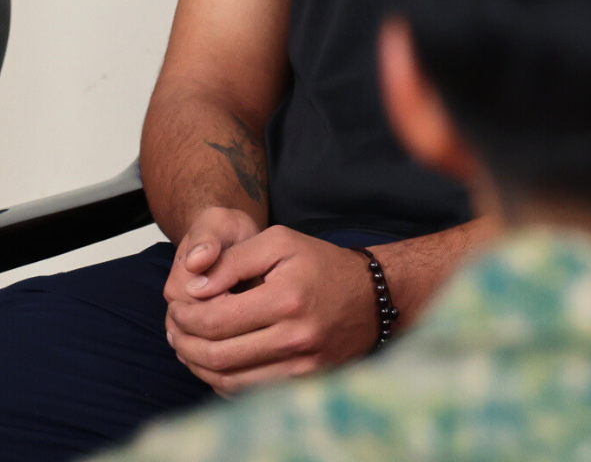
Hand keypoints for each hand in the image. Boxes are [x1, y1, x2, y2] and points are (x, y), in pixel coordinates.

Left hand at [165, 223, 378, 393]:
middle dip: (183, 341)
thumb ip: (234, 259)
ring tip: (185, 343)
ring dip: (195, 364)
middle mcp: (294, 336)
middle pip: (215, 354)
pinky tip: (211, 360)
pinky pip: (245, 391)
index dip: (185, 315)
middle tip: (174, 326)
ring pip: (225, 380)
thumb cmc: (321, 264)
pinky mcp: (302, 382)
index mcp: (287, 297)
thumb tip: (194, 288)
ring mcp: (300, 365)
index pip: (215, 319)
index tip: (177, 305)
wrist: (372, 296)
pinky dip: (218, 379)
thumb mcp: (281, 242)